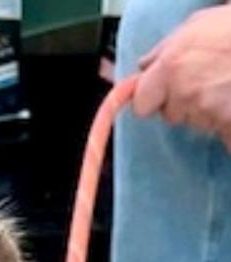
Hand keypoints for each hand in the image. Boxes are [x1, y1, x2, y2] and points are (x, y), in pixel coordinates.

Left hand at [134, 5, 230, 150]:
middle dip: (181, 102)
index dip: (150, 99)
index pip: (141, 104)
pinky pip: (221, 134)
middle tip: (204, 81)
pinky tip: (230, 107)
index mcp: (170, 68)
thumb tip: (145, 65)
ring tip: (224, 85)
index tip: (158, 94)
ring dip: (206, 110)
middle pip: (170, 114)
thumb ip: (164, 50)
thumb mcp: (195, 26)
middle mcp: (185, 94)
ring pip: (195, 122)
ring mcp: (207, 113)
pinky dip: (225, 125)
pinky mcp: (227, 127)